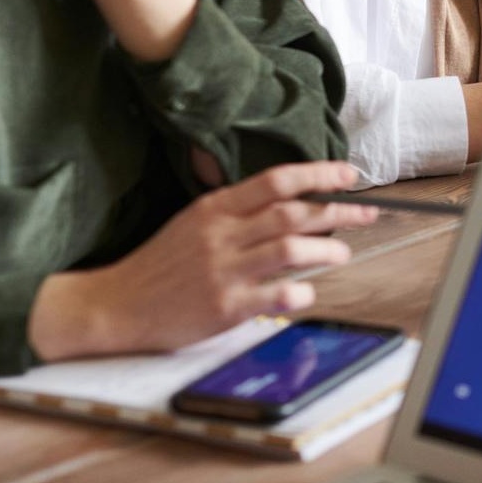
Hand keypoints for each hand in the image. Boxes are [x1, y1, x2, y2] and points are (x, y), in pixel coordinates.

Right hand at [27, 160, 377, 359]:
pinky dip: (300, 293)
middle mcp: (221, 235)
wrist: (114, 305)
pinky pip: (276, 296)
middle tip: (367, 213)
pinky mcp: (224, 307)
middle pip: (292, 214)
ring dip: (326, 250)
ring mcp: (223, 271)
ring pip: (291, 250)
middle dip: (338, 211)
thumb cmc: (160, 264)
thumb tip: (290, 205)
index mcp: (214, 209)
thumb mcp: (192, 223)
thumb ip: (236, 213)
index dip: (317, 175)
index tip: (349, 175)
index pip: (275, 182)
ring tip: (340, 253)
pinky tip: (305, 292)